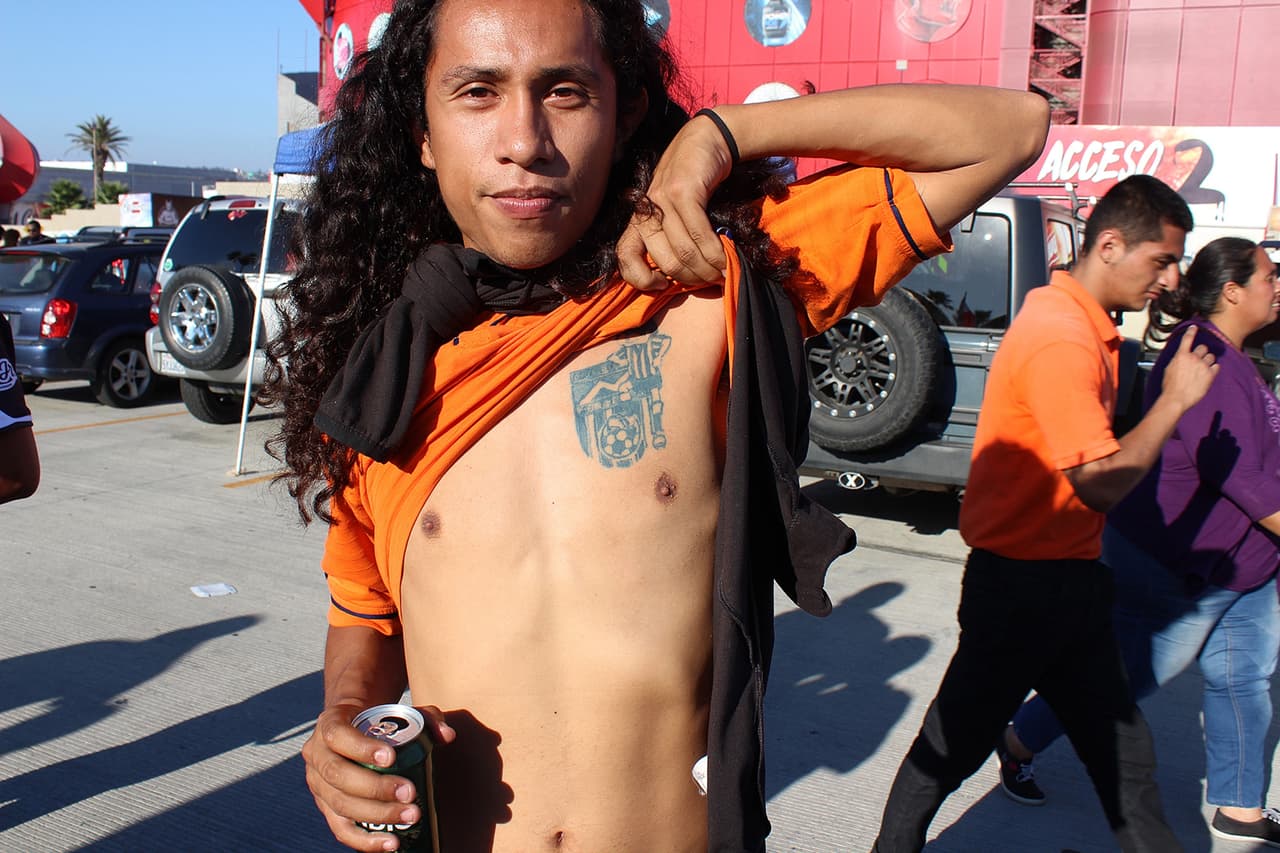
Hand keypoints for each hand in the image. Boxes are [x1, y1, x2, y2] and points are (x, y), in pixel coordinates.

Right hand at [303, 703, 454, 851]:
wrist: (354, 730)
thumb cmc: (380, 721)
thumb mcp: (401, 712)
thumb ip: (427, 718)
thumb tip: (447, 736)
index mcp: (329, 724)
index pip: (337, 735)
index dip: (361, 748)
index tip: (390, 757)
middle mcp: (318, 756)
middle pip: (338, 775)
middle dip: (375, 787)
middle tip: (409, 792)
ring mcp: (319, 785)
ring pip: (340, 804)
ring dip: (376, 814)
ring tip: (410, 815)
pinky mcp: (327, 808)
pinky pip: (341, 829)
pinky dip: (366, 840)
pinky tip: (392, 842)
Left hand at [616, 111, 734, 290]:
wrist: (707, 140)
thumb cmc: (694, 182)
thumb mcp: (675, 210)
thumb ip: (672, 238)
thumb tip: (683, 278)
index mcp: (639, 219)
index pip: (625, 256)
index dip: (641, 280)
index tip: (664, 287)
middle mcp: (646, 211)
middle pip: (665, 262)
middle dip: (692, 279)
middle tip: (712, 281)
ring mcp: (662, 199)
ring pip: (684, 251)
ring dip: (708, 269)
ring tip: (724, 273)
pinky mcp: (684, 191)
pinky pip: (699, 234)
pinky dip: (716, 253)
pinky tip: (727, 258)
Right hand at [1160, 328, 1218, 410]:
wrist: (1176, 398)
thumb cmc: (1170, 386)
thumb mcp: (1169, 369)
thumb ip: (1177, 360)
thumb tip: (1180, 357)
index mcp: (1181, 356)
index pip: (1187, 339)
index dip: (1191, 331)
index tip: (1194, 327)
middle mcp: (1193, 358)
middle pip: (1203, 347)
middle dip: (1201, 352)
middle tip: (1199, 359)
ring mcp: (1203, 366)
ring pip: (1211, 357)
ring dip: (1208, 361)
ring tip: (1203, 368)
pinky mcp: (1210, 375)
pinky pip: (1217, 366)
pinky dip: (1213, 369)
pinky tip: (1208, 373)